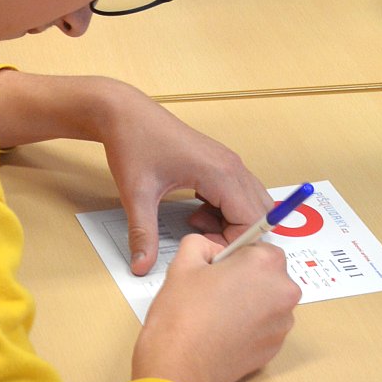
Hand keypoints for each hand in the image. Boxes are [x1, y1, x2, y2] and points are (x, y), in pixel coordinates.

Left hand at [0, 72, 272, 272]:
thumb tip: (141, 268)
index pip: (252, 220)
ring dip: (230, 223)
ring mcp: (228, 163)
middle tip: (202, 244)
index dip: (234, 244)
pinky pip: (238, 195)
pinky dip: (224, 211)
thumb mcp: (136, 195)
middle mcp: (232, 166)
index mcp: (220, 173)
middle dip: (236, 236)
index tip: (206, 254)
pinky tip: (195, 214)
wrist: (125, 113)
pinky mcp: (220, 164)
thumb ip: (143, 234)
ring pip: (250, 205)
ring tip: (195, 226)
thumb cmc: (134, 144)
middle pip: (257, 214)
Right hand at [132, 232, 299, 381]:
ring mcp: (282, 323)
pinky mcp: (275, 347)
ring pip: (269, 301)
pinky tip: (225, 332)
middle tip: (216, 291)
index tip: (220, 269)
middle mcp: (283, 291)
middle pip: (269, 275)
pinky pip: (266, 327)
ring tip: (218, 313)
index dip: (237, 257)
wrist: (180, 364)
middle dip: (247, 279)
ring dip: (251, 303)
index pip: (259, 247)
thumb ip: (202, 244)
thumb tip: (212, 250)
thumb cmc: (182, 313)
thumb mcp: (184, 262)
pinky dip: (251, 326)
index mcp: (265, 263)